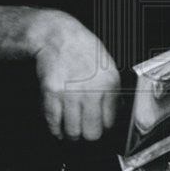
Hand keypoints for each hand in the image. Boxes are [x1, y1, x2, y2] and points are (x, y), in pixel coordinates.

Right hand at [31, 11, 119, 140]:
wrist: (58, 36)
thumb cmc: (83, 49)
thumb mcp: (107, 66)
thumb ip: (112, 91)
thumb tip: (117, 111)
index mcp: (109, 84)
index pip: (110, 122)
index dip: (103, 125)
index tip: (98, 124)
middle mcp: (91, 91)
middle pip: (92, 133)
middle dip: (87, 134)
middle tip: (84, 128)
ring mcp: (71, 94)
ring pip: (73, 133)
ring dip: (71, 134)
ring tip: (71, 127)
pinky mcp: (52, 94)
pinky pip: (54, 123)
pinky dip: (55, 129)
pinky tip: (58, 127)